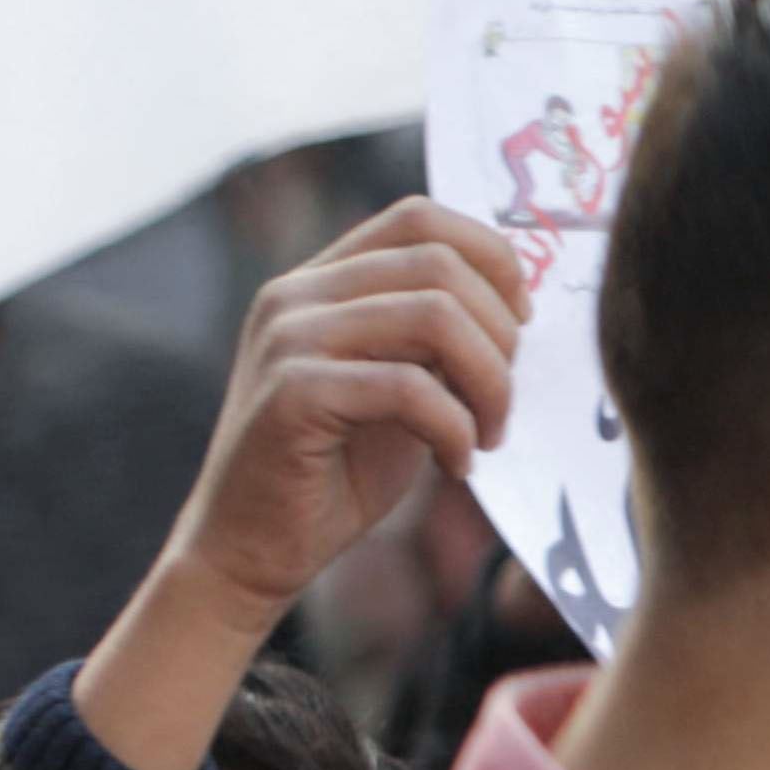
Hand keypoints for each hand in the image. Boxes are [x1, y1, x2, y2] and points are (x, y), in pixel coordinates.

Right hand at [72, 199, 528, 769]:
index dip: (491, 256)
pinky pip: (409, 387)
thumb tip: (522, 306)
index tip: (519, 324)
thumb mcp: (393, 387)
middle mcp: (292, 296)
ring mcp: (286, 341)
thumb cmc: (329, 474)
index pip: (419, 217)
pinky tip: (457, 467)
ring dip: (489, 380)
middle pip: (439, 263)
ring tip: (489, 434)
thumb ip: (431, 339)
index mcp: (316, 283)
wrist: (247, 552)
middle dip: (502, 331)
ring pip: (434, 316)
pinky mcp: (290, 395)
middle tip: (508, 399)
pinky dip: (455, 428)